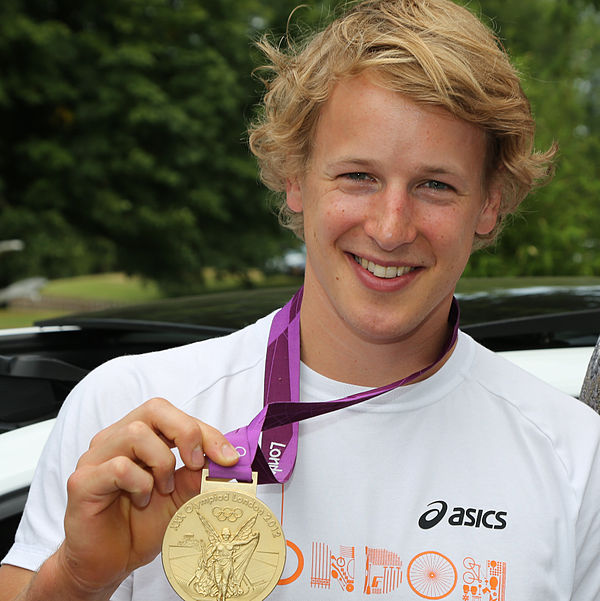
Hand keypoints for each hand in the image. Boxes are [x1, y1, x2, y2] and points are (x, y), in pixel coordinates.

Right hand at [55, 397, 237, 597]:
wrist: (106, 564)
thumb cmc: (139, 526)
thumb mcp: (180, 498)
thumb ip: (198, 476)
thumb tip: (225, 461)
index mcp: (138, 437)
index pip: (174, 416)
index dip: (205, 431)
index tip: (228, 457)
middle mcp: (115, 440)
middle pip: (154, 409)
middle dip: (186, 432)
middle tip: (196, 463)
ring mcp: (95, 458)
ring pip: (136, 433)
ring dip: (161, 463)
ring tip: (162, 489)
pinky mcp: (82, 482)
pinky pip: (118, 467)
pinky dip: (140, 483)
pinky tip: (140, 500)